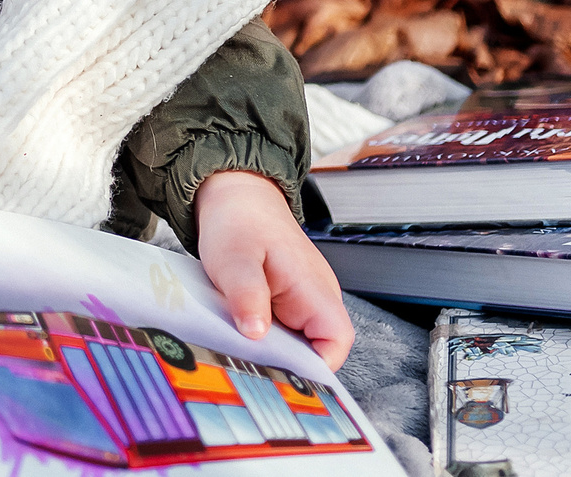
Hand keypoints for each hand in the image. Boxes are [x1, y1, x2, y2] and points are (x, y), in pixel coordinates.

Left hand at [194, 170, 353, 368]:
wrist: (235, 194)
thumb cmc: (240, 221)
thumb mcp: (236, 259)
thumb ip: (247, 295)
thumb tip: (257, 334)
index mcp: (316, 290)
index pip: (336, 343)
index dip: (315, 366)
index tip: (281, 375)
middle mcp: (315, 299)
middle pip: (313, 350)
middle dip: (283, 362)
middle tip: (247, 366)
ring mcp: (300, 302)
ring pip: (293, 343)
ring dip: (268, 349)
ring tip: (236, 348)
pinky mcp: (282, 303)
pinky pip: (278, 331)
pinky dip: (258, 335)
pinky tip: (234, 333)